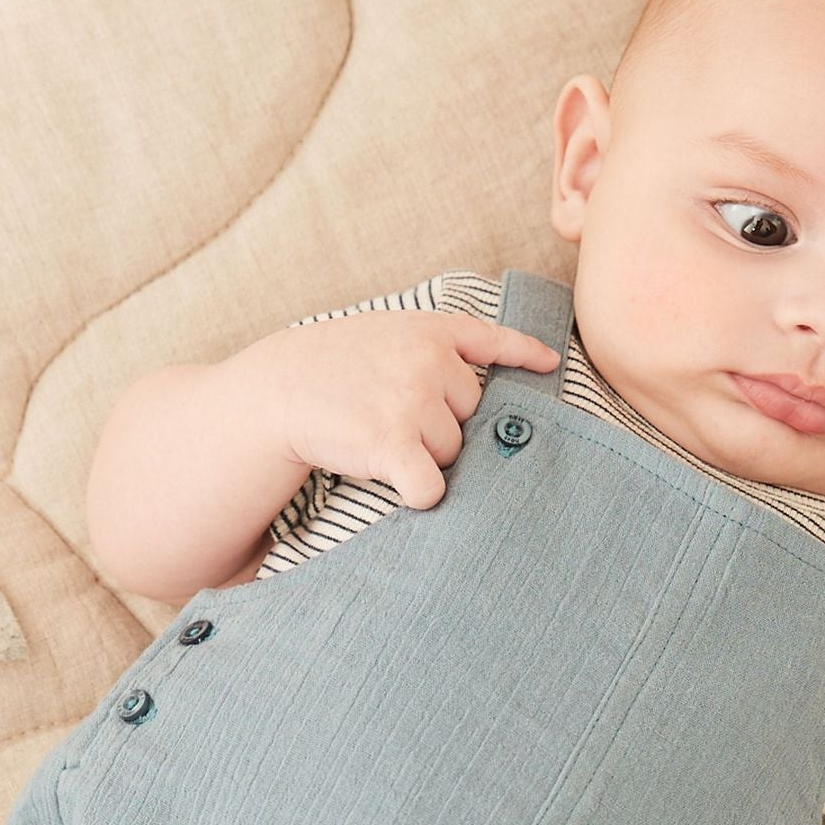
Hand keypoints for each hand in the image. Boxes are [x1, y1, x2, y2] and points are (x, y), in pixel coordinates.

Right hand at [240, 309, 559, 511]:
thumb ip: (431, 346)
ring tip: (376, 437)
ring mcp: (411, 401)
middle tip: (391, 417)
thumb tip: (483, 383)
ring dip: (422, 457)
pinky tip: (394, 482)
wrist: (275, 391)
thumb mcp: (381, 333)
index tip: (550, 366)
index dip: (524, 355)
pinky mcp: (392, 444)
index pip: (492, 340)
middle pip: (471, 415)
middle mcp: (428, 361)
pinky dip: (418, 494)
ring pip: (451, 453)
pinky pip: (431, 487)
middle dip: (440, 425)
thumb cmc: (328, 368)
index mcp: (430, 329)